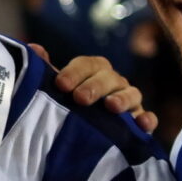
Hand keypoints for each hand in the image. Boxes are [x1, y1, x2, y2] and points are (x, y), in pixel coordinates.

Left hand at [43, 51, 157, 132]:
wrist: (81, 131)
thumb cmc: (68, 103)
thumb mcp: (55, 88)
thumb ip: (45, 70)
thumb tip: (33, 49)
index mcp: (94, 71)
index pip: (88, 64)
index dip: (74, 72)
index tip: (60, 85)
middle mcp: (113, 82)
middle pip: (109, 77)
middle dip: (95, 86)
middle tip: (80, 98)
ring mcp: (128, 101)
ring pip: (132, 94)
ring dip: (123, 99)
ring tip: (111, 107)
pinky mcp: (139, 121)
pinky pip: (148, 118)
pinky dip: (147, 119)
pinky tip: (142, 125)